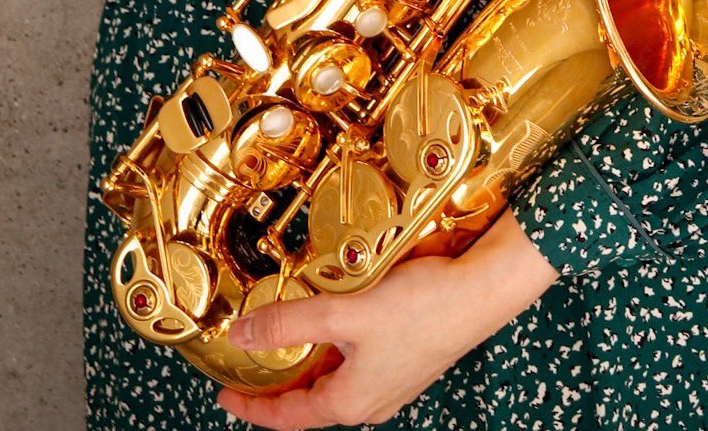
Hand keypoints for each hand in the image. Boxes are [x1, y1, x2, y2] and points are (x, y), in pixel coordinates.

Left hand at [216, 208, 558, 425]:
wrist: (481, 292)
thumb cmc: (423, 307)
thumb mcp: (345, 313)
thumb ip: (290, 324)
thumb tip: (243, 336)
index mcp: (351, 402)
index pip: (288, 416)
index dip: (252, 407)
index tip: (226, 395)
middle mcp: (371, 401)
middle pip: (311, 401)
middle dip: (279, 385)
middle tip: (250, 363)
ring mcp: (392, 382)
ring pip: (336, 380)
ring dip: (309, 363)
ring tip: (285, 338)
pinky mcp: (406, 359)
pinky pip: (358, 364)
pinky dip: (335, 349)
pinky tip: (334, 321)